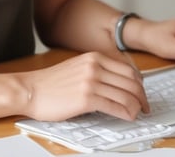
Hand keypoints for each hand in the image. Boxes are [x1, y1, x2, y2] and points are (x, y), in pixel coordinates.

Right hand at [17, 51, 149, 121]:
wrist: (30, 90)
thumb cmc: (51, 83)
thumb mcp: (78, 67)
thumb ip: (97, 70)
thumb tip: (118, 82)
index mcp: (94, 57)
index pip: (128, 70)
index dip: (140, 84)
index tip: (142, 94)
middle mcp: (94, 67)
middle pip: (131, 82)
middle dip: (142, 97)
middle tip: (144, 107)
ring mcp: (91, 82)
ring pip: (126, 95)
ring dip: (136, 107)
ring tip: (137, 114)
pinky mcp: (86, 99)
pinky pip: (116, 106)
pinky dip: (127, 114)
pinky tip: (128, 117)